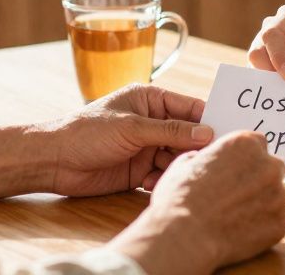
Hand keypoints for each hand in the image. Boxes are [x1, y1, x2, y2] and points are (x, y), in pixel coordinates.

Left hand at [37, 83, 213, 197]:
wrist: (55, 161)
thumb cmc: (88, 132)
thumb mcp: (132, 127)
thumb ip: (170, 131)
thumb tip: (207, 132)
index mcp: (152, 100)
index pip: (190, 107)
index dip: (210, 119)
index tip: (230, 131)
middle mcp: (153, 122)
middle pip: (187, 134)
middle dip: (195, 147)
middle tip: (207, 160)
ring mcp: (146, 146)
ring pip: (176, 157)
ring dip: (177, 167)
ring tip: (173, 174)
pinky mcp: (139, 170)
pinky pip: (162, 175)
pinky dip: (161, 180)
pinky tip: (150, 184)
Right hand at [112, 131, 284, 274]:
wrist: (184, 238)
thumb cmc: (179, 200)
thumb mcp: (183, 164)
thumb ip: (204, 157)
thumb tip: (203, 160)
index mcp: (246, 144)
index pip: (258, 143)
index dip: (246, 158)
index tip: (237, 170)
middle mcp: (268, 165)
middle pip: (273, 168)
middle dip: (259, 179)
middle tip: (237, 195)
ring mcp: (278, 196)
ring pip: (276, 196)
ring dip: (262, 203)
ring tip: (235, 217)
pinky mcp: (281, 224)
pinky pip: (275, 222)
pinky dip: (263, 228)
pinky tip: (239, 233)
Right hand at [248, 5, 284, 80]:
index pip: (272, 34)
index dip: (276, 55)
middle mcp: (276, 29)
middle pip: (258, 49)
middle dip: (269, 69)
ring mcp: (271, 48)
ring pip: (256, 66)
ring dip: (270, 81)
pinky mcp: (270, 66)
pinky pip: (262, 78)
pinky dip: (271, 88)